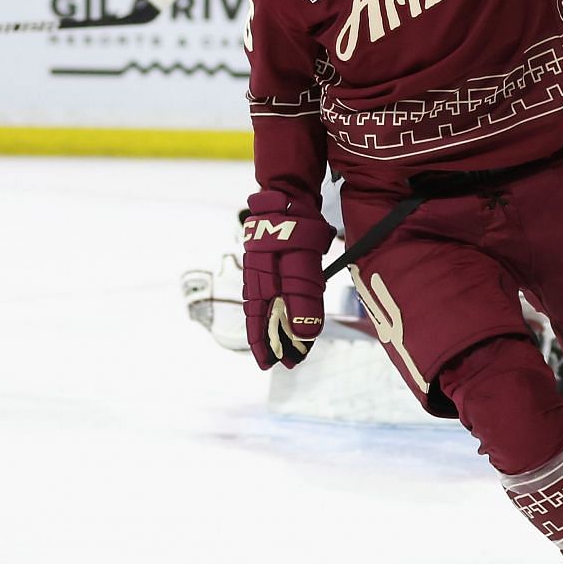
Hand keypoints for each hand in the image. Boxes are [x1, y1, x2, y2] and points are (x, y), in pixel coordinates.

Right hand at [241, 190, 336, 370]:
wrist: (287, 197)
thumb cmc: (295, 231)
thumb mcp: (303, 267)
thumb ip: (303, 301)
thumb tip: (305, 336)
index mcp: (261, 286)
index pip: (260, 324)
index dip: (265, 346)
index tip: (273, 365)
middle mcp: (257, 281)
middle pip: (263, 318)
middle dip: (272, 342)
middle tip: (284, 362)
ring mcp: (262, 270)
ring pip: (266, 306)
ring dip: (276, 327)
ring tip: (285, 344)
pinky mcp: (269, 262)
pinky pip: (271, 292)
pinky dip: (277, 308)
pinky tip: (284, 313)